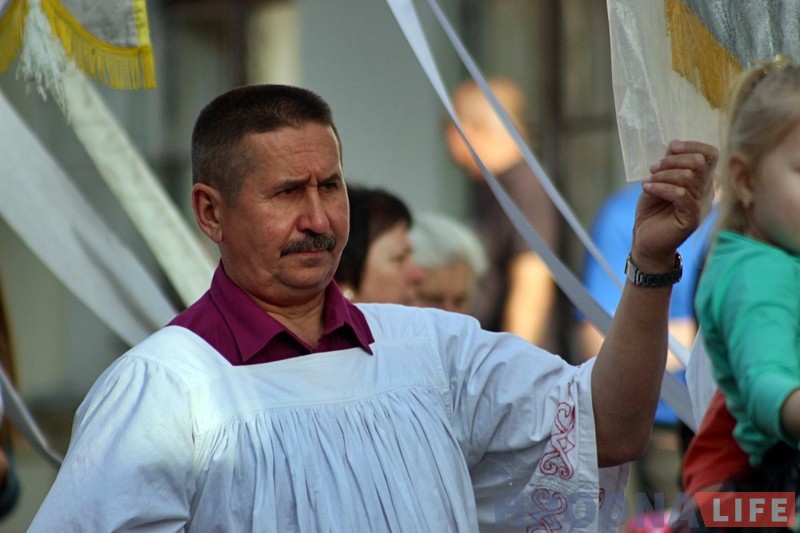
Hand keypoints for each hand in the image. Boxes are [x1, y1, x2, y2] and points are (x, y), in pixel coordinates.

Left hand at [633, 140, 716, 270]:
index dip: (692, 146)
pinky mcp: (691, 218)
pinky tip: (647, 189)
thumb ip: (669, 165)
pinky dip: (660, 188)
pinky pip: (680, 195)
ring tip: (648, 182)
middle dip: (672, 161)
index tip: (672, 147)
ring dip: (662, 176)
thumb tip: (674, 145)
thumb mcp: (659, 181)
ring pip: (688, 177)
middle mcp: (706, 191)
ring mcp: (700, 205)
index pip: (710, 155)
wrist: (646, 241)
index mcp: (702, 180)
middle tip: (653, 169)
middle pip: (700, 163)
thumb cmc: (653, 211)